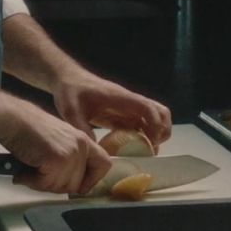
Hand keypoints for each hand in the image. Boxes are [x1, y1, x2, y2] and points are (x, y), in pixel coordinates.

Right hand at [0, 106, 111, 194]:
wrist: (13, 118)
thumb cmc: (28, 128)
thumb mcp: (58, 140)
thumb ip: (68, 158)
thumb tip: (69, 186)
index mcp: (84, 140)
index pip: (105, 164)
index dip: (92, 180)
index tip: (78, 186)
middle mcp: (81, 146)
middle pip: (77, 184)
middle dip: (56, 186)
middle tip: (39, 177)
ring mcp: (70, 153)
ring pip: (61, 187)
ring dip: (42, 184)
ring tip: (29, 171)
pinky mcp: (57, 159)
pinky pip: (46, 184)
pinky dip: (32, 182)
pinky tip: (23, 172)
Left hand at [52, 72, 172, 148]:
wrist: (67, 80)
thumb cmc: (70, 92)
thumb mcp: (71, 110)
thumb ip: (81, 127)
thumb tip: (94, 150)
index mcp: (120, 98)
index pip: (148, 108)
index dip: (155, 125)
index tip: (151, 142)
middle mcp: (129, 102)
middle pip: (160, 112)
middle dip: (163, 130)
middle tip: (151, 149)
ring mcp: (127, 107)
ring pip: (154, 118)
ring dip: (156, 133)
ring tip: (145, 151)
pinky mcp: (122, 114)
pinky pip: (141, 124)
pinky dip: (144, 136)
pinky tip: (133, 149)